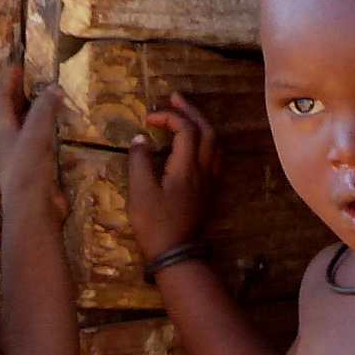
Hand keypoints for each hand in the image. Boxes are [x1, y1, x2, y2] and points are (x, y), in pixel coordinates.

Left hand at [0, 65, 67, 221]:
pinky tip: (60, 133)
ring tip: (46, 103)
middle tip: (30, 80)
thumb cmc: (28, 170)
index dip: (7, 82)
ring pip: (25, 131)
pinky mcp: (37, 172)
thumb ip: (43, 110)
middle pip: (10, 115)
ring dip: (33, 116)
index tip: (16, 65)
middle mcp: (9, 145)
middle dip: (18, 97)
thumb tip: (53, 87)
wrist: (33, 212)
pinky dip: (48, 134)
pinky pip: (41, 146)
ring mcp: (22, 160)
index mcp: (3, 133)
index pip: (1, 100)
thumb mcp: (35, 134)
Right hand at [127, 93, 219, 260]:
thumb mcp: (140, 193)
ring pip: (214, 143)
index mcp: (186, 167)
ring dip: (201, 125)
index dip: (168, 118)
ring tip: (185, 116)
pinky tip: (195, 145)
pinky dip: (206, 142)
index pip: (185, 129)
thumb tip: (141, 139)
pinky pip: (215, 158)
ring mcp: (209, 181)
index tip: (148, 120)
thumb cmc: (155, 225)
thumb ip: (139, 162)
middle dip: (191, 111)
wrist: (178, 255)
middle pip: (206, 131)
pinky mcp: (209, 191)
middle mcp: (203, 170)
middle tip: (174, 99)